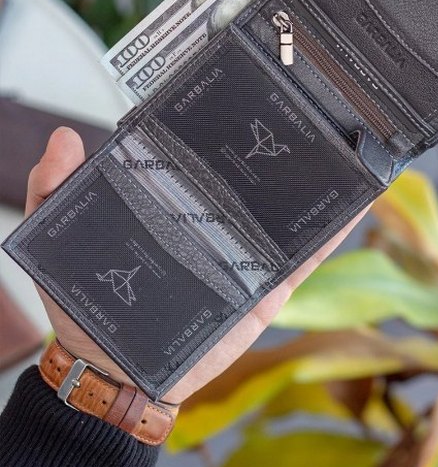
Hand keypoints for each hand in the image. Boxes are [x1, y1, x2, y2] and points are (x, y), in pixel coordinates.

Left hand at [27, 127, 369, 403]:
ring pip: (286, 213)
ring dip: (316, 180)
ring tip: (343, 142)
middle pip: (251, 179)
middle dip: (280, 144)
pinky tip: (355, 202)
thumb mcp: (56, 243)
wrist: (113, 377)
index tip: (240, 88)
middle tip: (306, 102)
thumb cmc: (83, 312)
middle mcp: (211, 225)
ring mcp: (242, 256)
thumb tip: (64, 137)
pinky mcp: (264, 292)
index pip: (199, 158)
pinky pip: (304, 260)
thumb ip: (53, 190)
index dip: (217, 126)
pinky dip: (331, 233)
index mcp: (170, 206)